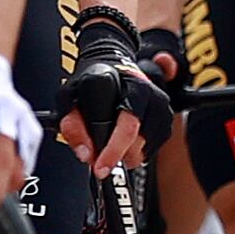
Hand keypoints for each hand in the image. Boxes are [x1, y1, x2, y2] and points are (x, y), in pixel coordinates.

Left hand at [57, 15, 154, 176]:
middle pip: (135, 136)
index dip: (110, 150)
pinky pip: (154, 147)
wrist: (112, 65)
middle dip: (117, 155)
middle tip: (101, 161)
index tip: (99, 169)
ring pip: (145, 145)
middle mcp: (144, 89)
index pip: (121, 123)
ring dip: (126, 154)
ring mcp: (159, 101)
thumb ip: (72, 127)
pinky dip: (137, 152)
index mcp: (118, 82)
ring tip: (111, 145)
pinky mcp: (166, 115)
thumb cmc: (88, 85)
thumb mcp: (68, 99)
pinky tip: (125, 141)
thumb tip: (87, 156)